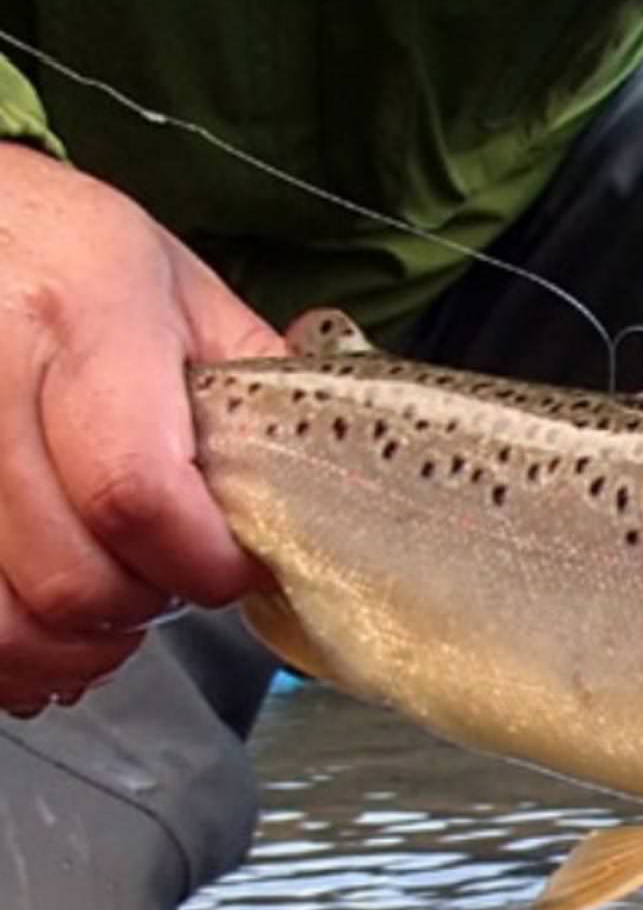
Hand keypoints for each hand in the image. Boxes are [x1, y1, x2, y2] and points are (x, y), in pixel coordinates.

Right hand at [0, 144, 283, 716]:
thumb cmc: (67, 257)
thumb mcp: (180, 290)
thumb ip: (261, 383)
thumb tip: (341, 468)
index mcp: (83, 315)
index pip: (137, 492)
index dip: (201, 563)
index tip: (234, 568)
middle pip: (71, 573)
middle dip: (142, 605)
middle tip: (170, 580)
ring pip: (5, 617)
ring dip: (72, 642)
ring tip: (109, 609)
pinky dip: (10, 652)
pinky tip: (43, 619)